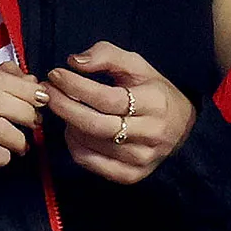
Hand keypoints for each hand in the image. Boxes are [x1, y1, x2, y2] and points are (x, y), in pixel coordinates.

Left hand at [44, 41, 194, 184]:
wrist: (183, 128)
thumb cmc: (154, 92)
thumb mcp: (137, 66)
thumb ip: (107, 55)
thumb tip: (74, 62)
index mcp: (155, 103)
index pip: (108, 98)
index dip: (77, 86)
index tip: (56, 74)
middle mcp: (151, 133)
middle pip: (96, 125)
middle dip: (64, 107)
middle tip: (46, 92)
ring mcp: (142, 158)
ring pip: (91, 144)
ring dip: (68, 124)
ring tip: (65, 107)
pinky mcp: (131, 175)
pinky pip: (90, 163)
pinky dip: (74, 145)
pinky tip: (74, 130)